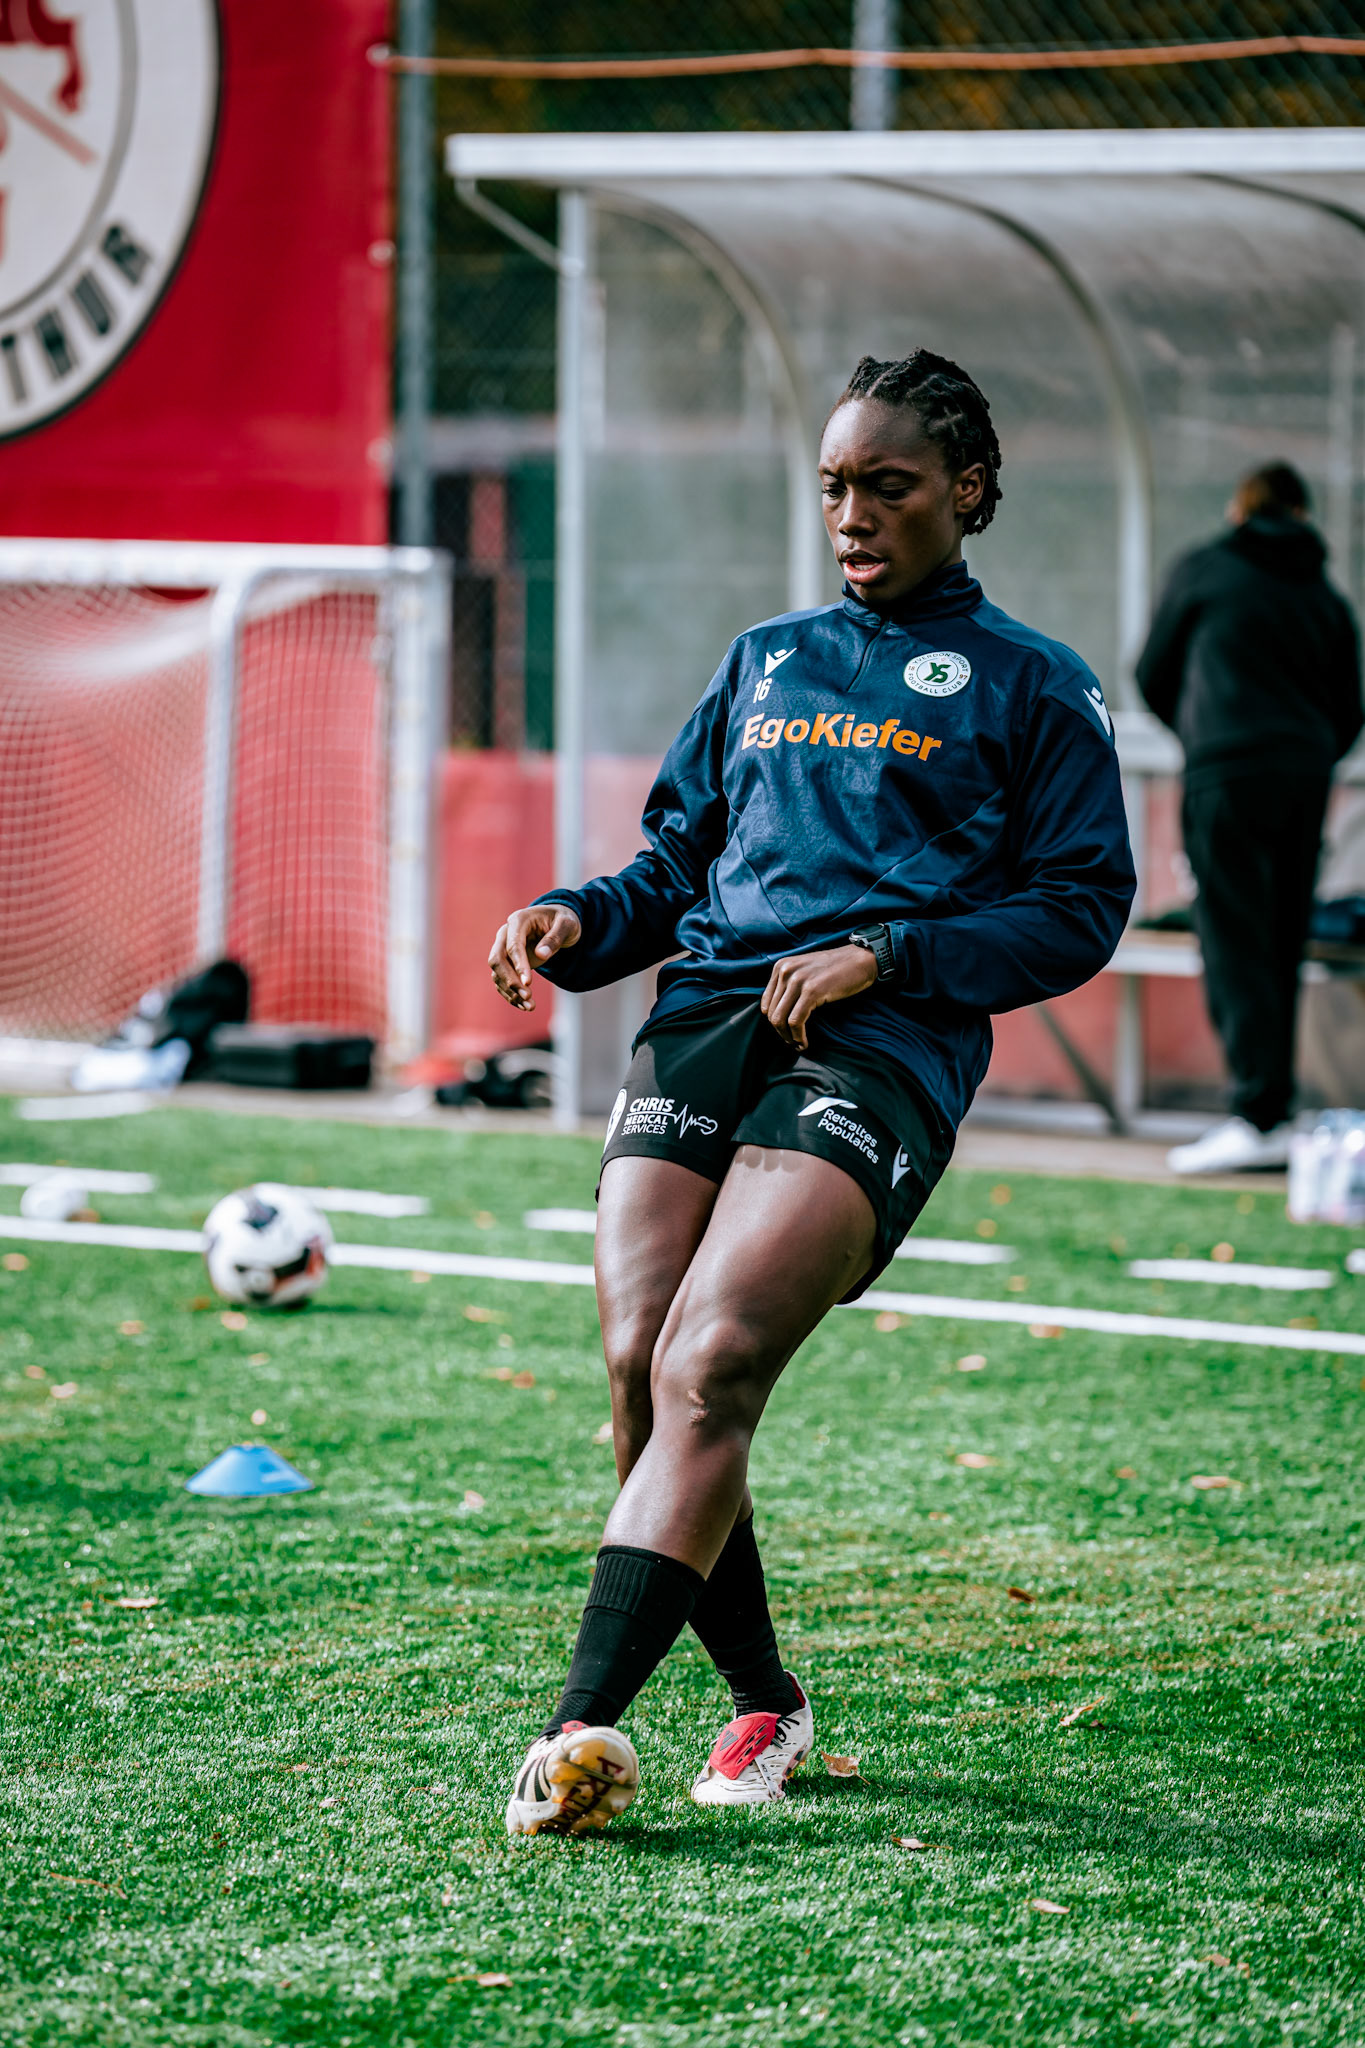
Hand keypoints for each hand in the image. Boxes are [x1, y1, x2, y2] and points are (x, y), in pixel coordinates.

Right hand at [488, 904, 581, 1011]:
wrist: (558, 922)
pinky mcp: (507, 963)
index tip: (528, 983)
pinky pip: (503, 980)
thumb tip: (541, 955)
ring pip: (498, 973)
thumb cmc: (564, 920)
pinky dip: (512, 994)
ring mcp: (504, 949)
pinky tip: (525, 1006)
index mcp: (518, 921)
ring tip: (530, 1007)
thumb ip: (555, 938)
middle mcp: (505, 934)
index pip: (513, 945)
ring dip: (511, 992)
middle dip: (510, 981)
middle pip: (497, 960)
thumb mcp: (567, 925)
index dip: (519, 965)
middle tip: (528, 997)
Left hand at [761, 943, 878, 1050]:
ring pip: (781, 1019)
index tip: (785, 1033)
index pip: (767, 1003)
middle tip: (792, 1043)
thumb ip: (789, 985)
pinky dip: (798, 1036)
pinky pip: (796, 1021)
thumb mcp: (805, 971)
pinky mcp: (811, 991)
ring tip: (798, 1045)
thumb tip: (779, 1014)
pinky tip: (804, 1043)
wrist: (860, 960)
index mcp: (780, 966)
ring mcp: (797, 980)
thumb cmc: (836, 969)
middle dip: (781, 1032)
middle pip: (772, 1012)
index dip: (774, 1022)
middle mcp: (785, 971)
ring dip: (788, 1037)